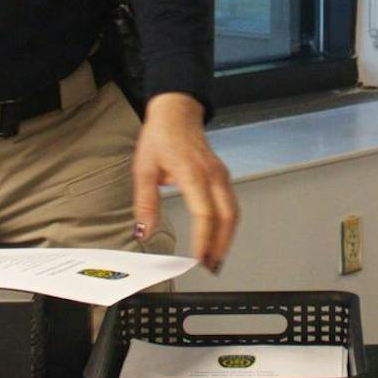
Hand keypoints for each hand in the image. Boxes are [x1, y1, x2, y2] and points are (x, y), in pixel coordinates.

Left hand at [132, 92, 238, 271]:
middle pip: (227, 216)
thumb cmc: (161, 136)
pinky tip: (218, 237)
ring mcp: (221, 174)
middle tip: (210, 266)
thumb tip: (143, 231)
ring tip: (214, 257)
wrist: (177, 111)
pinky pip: (231, 204)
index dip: (204, 239)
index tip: (197, 258)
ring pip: (233, 211)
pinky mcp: (222, 176)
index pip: (205, 212)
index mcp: (192, 173)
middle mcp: (212, 175)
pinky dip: (228, 224)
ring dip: (227, 237)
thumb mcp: (144, 168)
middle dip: (222, 244)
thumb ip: (145, 203)